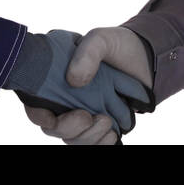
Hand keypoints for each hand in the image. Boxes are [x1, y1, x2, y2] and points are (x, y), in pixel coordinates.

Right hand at [20, 27, 153, 144]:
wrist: (146, 57)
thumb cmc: (118, 45)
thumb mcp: (101, 39)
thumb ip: (88, 52)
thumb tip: (74, 81)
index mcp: (57, 78)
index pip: (37, 102)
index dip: (38, 115)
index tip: (52, 118)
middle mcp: (66, 99)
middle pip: (55, 128)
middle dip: (69, 129)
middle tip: (88, 117)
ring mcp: (83, 113)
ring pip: (74, 139)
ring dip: (89, 137)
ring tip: (107, 121)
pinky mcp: (100, 125)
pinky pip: (93, 144)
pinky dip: (100, 144)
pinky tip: (113, 135)